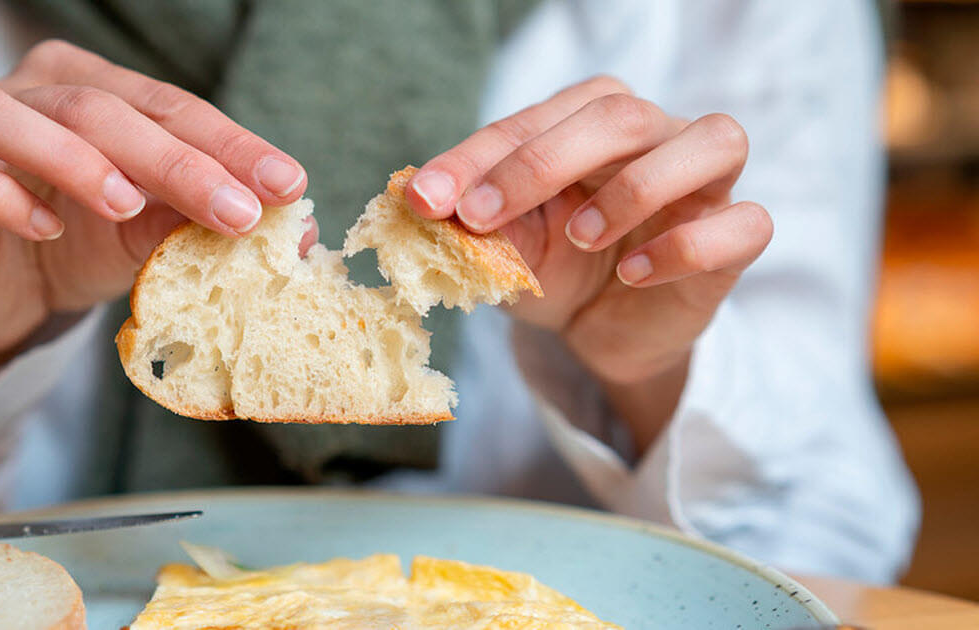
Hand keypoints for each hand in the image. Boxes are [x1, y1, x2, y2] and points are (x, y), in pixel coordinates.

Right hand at [0, 40, 313, 392]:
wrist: (11, 298)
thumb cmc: (87, 246)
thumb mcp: (155, 233)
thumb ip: (205, 221)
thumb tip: (295, 234)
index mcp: (93, 87)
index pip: (169, 105)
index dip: (229, 144)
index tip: (286, 186)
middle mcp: (28, 92)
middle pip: (97, 107)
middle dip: (173, 160)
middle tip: (234, 211)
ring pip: (1, 113)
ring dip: (72, 157)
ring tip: (127, 205)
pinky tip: (45, 229)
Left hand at [406, 76, 771, 448]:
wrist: (602, 331)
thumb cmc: (555, 269)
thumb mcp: (505, 248)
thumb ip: (474, 222)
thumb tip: (420, 202)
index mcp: (591, 121)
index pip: (534, 120)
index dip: (475, 158)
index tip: (426, 201)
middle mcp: (657, 135)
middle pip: (620, 113)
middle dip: (540, 161)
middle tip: (481, 215)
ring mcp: (706, 184)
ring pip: (712, 140)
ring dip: (636, 187)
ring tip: (580, 236)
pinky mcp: (736, 238)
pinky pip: (744, 223)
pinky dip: (687, 246)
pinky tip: (634, 275)